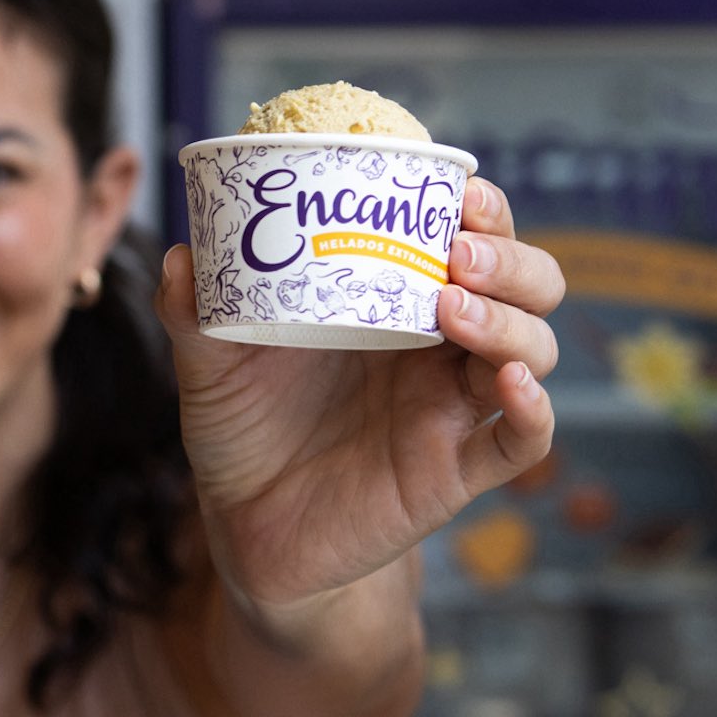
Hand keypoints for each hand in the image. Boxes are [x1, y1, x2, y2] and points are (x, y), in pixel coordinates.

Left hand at [155, 177, 560, 619]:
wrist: (244, 526)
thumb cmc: (242, 427)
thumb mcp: (211, 364)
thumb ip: (193, 312)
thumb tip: (181, 254)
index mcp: (394, 300)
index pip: (470, 236)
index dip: (480, 208)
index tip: (455, 190)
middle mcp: (438, 347)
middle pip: (527, 286)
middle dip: (509, 259)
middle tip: (457, 251)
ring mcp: (453, 407)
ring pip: (531, 350)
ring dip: (509, 321)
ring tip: (453, 308)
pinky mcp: (454, 470)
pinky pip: (522, 441)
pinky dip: (535, 411)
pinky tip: (511, 385)